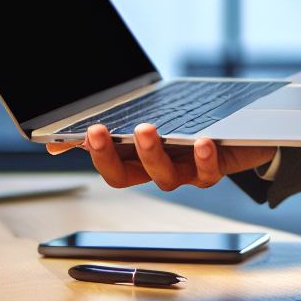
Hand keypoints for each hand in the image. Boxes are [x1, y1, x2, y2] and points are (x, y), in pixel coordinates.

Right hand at [46, 124, 275, 189]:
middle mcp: (159, 169)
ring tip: (145, 130)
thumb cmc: (191, 129)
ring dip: (152, 154)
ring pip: (165, 177)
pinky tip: (203, 141)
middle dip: (109, 155)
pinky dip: (204, 159)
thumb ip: (113, 129)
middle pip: (127, 176)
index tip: (80, 130)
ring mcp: (186, 173)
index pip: (107, 161)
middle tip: (98, 131)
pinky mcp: (216, 169)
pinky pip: (207, 173)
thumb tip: (56, 141)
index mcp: (140, 157)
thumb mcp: (152, 123)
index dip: (91, 151)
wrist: (244, 136)